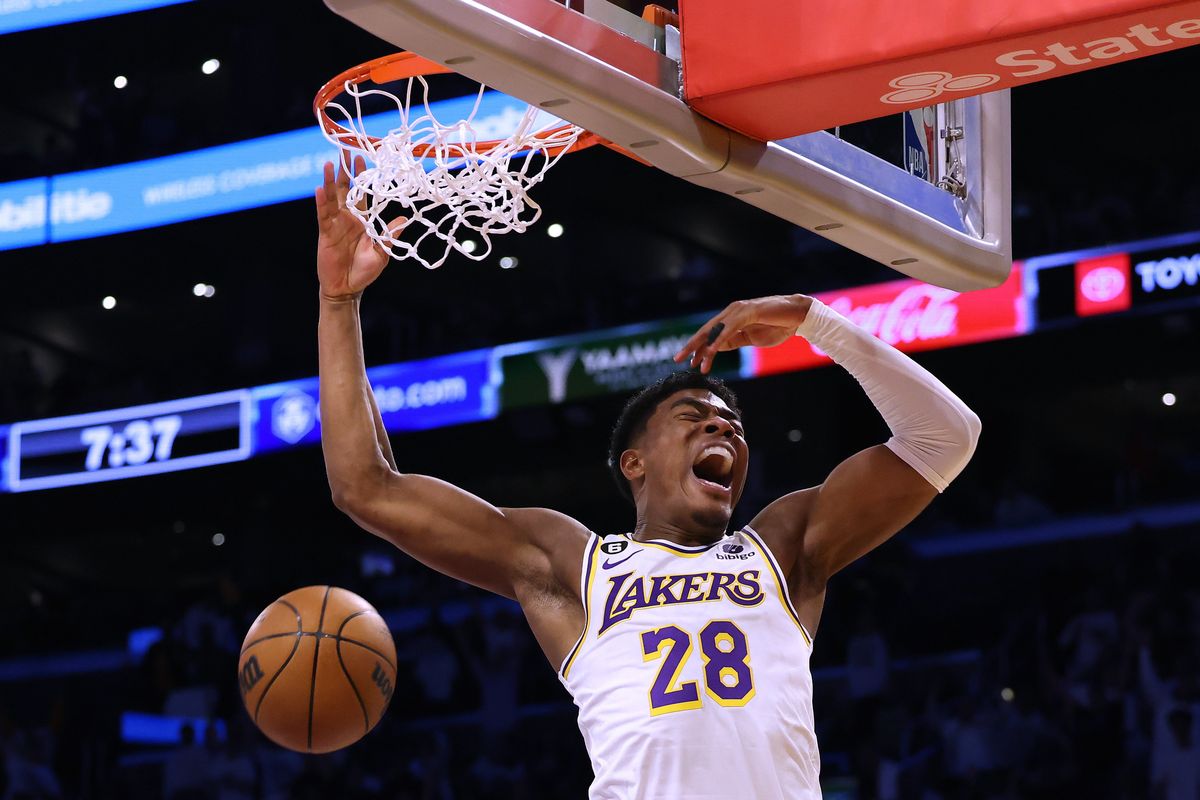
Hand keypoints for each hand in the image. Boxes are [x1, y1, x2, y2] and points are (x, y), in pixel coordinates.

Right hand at [315, 157, 404, 300]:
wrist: (347, 288)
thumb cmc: (364, 271)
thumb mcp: (382, 253)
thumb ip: (390, 235)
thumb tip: (404, 219)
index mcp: (363, 220)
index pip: (363, 193)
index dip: (362, 176)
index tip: (363, 158)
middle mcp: (348, 218)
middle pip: (345, 189)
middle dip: (345, 170)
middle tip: (345, 150)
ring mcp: (335, 224)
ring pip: (332, 198)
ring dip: (331, 181)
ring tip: (330, 163)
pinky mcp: (325, 233)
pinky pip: (323, 214)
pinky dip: (322, 202)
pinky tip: (320, 188)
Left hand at [674, 294, 812, 372]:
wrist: (799, 316)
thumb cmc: (778, 326)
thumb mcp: (751, 338)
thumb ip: (734, 341)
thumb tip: (716, 348)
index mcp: (732, 318)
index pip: (710, 333)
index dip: (698, 346)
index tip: (688, 360)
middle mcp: (732, 312)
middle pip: (706, 330)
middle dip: (692, 345)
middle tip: (677, 359)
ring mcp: (738, 311)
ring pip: (715, 331)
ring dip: (704, 348)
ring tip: (695, 363)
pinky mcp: (747, 312)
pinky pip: (728, 330)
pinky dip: (717, 342)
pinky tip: (710, 353)